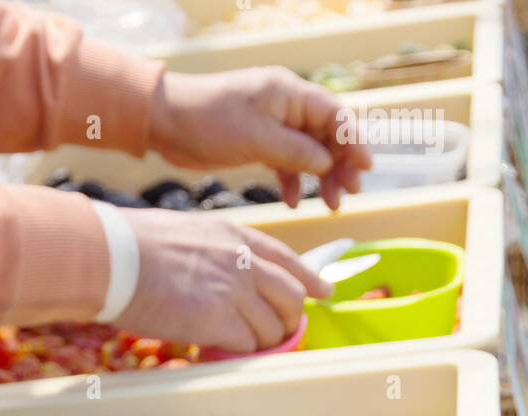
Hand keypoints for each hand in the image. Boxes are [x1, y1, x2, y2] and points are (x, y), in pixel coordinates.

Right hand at [115, 208, 332, 353]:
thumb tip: (226, 278)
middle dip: (291, 319)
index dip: (310, 278)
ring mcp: (232, 291)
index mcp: (237, 236)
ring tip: (247, 346)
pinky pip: (246, 345)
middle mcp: (243, 261)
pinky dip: (241, 352)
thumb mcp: (190, 233)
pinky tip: (226, 350)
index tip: (322, 291)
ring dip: (264, 342)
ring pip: (271, 327)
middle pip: (290, 296)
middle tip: (282, 333)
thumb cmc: (136, 246)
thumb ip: (218, 253)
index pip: (288, 259)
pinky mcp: (216, 321)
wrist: (114, 257)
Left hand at [149, 66, 371, 209]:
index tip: (365, 168)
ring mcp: (273, 126)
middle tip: (348, 195)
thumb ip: (295, 152)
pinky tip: (294, 202)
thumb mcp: (257, 138)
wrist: (168, 123)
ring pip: (309, 153)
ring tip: (330, 204)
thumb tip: (326, 163)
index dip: (354, 141)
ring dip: (321, 178)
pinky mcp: (258, 144)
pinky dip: (293, 182)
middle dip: (340, 165)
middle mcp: (286, 107)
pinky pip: (287, 163)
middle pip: (327, 136)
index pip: (335, 115)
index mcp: (290, 94)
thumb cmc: (209, 120)